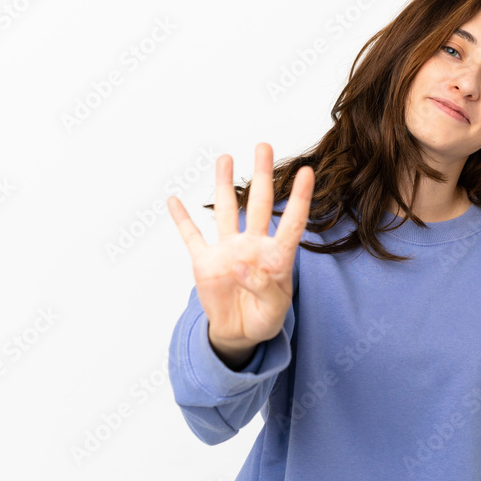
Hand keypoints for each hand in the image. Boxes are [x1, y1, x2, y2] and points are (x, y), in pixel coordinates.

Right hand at [167, 142, 313, 356]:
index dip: (299, 199)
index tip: (306, 172)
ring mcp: (228, 251)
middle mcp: (253, 246)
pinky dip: (182, 219)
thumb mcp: (274, 311)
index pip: (291, 223)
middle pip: (258, 204)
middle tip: (263, 146)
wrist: (239, 333)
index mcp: (277, 257)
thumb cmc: (263, 319)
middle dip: (261, 175)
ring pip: (225, 211)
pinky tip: (174, 200)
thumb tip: (238, 265)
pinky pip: (192, 236)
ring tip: (225, 158)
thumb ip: (263, 288)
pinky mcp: (205, 262)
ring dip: (223, 184)